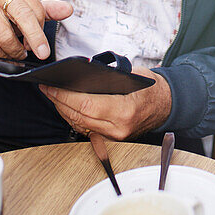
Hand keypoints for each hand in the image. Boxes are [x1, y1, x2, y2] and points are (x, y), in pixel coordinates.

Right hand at [0, 0, 72, 59]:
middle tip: (42, 53)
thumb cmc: (1, 13)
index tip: (41, 42)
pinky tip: (2, 52)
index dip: (40, 28)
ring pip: (5, 36)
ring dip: (14, 51)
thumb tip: (68, 10)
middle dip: (35, 38)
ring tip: (16, 52)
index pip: (36, 8)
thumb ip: (47, 10)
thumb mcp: (25, 8)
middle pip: (22, 16)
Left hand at [40, 69, 172, 139]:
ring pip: (80, 125)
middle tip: (47, 88)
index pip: (86, 105)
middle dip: (59, 102)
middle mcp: (118, 128)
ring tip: (52, 96)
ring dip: (63, 111)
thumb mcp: (133, 76)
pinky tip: (66, 107)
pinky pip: (87, 129)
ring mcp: (115, 136)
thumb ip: (108, 78)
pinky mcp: (112, 139)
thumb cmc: (152, 88)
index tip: (51, 86)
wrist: (168, 105)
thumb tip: (81, 75)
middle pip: (79, 116)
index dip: (64, 96)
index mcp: (125, 111)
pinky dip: (74, 118)